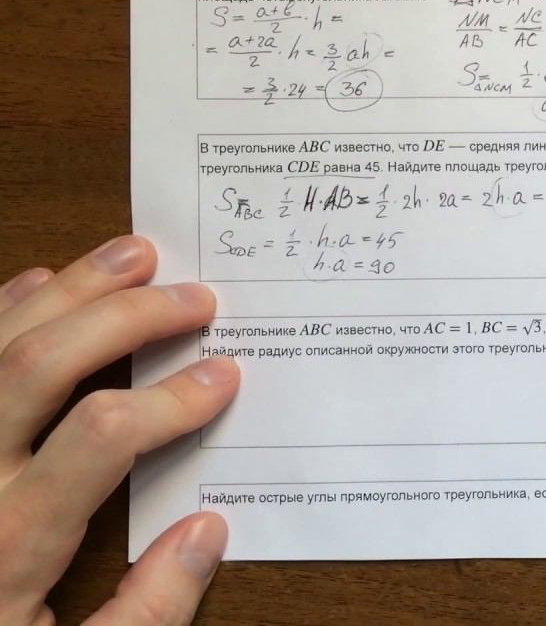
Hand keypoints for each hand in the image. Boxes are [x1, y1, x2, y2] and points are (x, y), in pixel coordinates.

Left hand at [0, 236, 238, 625]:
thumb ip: (146, 612)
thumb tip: (208, 533)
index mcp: (11, 542)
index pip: (101, 435)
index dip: (171, 398)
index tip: (224, 377)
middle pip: (39, 366)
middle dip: (126, 318)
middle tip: (194, 296)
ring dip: (67, 290)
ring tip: (133, 254)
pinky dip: (0, 308)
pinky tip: (40, 281)